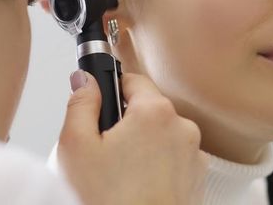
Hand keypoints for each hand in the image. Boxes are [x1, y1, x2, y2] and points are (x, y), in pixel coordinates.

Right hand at [58, 71, 205, 204]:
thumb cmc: (108, 202)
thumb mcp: (76, 146)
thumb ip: (81, 104)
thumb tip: (86, 80)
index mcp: (155, 113)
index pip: (132, 79)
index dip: (110, 90)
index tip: (97, 104)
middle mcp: (182, 129)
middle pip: (147, 111)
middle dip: (124, 125)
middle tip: (101, 153)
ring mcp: (194, 158)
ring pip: (159, 138)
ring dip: (140, 150)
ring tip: (117, 179)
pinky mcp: (196, 182)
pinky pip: (171, 163)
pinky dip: (154, 171)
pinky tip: (134, 190)